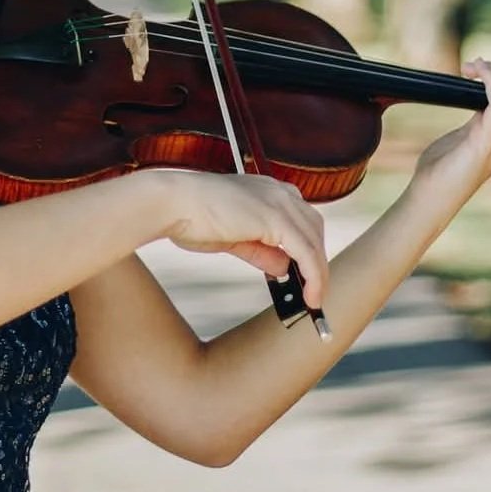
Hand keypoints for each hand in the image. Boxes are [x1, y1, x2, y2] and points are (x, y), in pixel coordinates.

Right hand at [158, 169, 327, 308]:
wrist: (172, 204)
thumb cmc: (192, 218)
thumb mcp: (233, 239)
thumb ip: (261, 251)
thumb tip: (283, 268)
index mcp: (267, 190)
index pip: (301, 220)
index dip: (307, 249)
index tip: (307, 275)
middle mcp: (278, 191)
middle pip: (313, 230)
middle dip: (317, 262)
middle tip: (314, 292)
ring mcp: (279, 202)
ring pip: (313, 242)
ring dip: (318, 274)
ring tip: (313, 300)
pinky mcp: (275, 217)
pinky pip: (306, 252)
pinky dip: (314, 276)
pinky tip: (311, 296)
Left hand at [413, 56, 490, 206]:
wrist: (432, 196)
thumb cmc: (445, 165)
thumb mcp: (471, 132)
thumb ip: (484, 114)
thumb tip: (482, 88)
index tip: (489, 70)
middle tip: (483, 67)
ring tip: (471, 68)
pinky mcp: (487, 142)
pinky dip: (488, 77)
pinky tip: (471, 73)